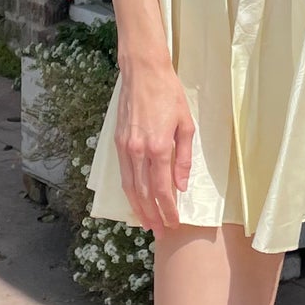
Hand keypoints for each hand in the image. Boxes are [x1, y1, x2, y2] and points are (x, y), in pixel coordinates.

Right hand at [115, 61, 195, 231]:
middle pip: (144, 193)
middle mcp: (139, 150)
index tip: (174, 222)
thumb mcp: (186, 124)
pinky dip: (129, 191)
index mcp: (159, 147)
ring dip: (138, 207)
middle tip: (160, 231)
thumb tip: (181, 184)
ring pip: (130, 186)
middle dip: (152, 215)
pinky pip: (123, 173)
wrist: (143, 73)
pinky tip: (135, 200)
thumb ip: (184, 157)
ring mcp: (125, 147)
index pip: (162, 189)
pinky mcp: (118, 143)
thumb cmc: (169, 95)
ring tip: (146, 223)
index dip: (168, 209)